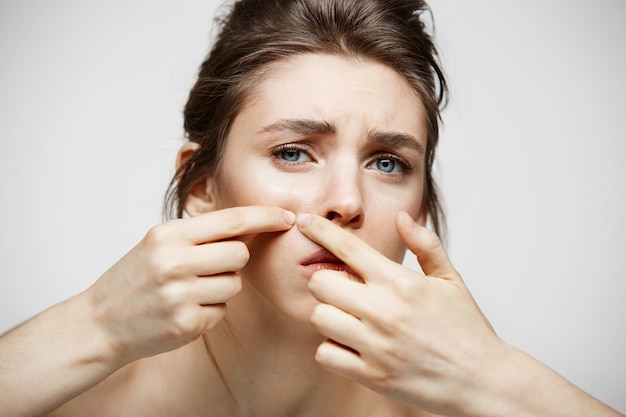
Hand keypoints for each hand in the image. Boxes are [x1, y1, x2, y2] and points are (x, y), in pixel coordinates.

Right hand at [86, 206, 294, 364]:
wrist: (100, 322)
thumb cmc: (135, 278)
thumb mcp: (159, 243)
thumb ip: (200, 234)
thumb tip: (251, 226)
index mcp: (168, 235)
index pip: (232, 220)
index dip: (265, 216)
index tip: (288, 216)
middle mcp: (174, 263)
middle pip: (240, 255)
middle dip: (234, 261)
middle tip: (209, 267)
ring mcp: (180, 296)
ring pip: (234, 285)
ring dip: (221, 287)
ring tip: (189, 289)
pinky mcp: (187, 324)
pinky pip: (222, 311)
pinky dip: (210, 310)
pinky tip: (184, 309)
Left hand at [297, 211, 502, 414]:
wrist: (483, 381)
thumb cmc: (467, 329)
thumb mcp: (451, 280)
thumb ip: (424, 245)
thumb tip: (401, 218)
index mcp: (401, 283)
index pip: (348, 248)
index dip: (321, 230)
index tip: (305, 223)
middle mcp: (384, 311)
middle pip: (321, 283)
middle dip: (326, 281)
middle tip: (343, 288)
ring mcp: (376, 345)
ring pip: (319, 318)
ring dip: (328, 315)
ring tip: (349, 318)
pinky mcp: (371, 376)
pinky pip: (325, 354)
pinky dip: (332, 348)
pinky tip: (352, 345)